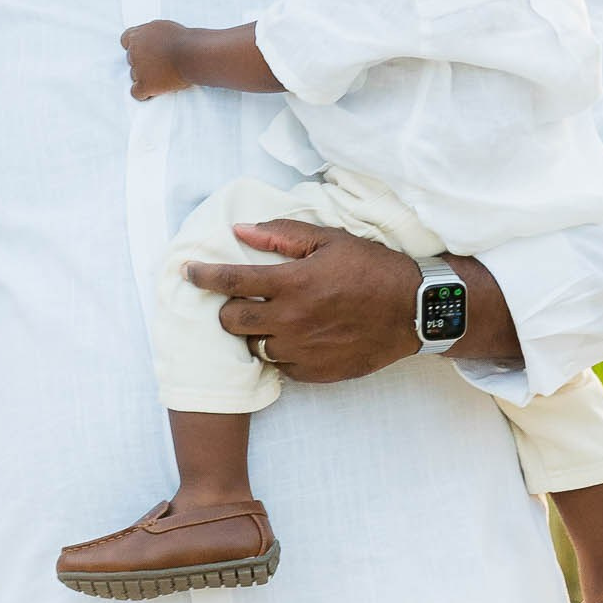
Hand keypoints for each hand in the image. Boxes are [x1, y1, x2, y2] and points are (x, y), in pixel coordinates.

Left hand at [121, 20, 201, 101]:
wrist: (192, 54)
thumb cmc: (184, 40)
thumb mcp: (163, 27)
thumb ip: (150, 34)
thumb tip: (148, 40)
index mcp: (138, 35)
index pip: (126, 40)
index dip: (134, 47)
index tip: (144, 51)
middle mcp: (134, 51)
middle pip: (131, 60)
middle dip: (142, 62)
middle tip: (158, 65)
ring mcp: (138, 69)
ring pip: (134, 76)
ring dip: (145, 77)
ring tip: (162, 76)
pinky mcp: (145, 84)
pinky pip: (136, 93)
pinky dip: (144, 94)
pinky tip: (154, 91)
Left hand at [181, 220, 422, 384]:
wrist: (414, 311)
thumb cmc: (373, 269)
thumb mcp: (331, 240)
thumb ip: (282, 235)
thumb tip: (240, 230)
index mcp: (293, 282)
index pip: (230, 281)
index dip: (202, 276)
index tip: (188, 272)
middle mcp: (291, 319)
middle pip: (232, 321)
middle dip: (229, 309)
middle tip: (243, 300)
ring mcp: (301, 350)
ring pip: (254, 346)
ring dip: (257, 332)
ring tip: (276, 319)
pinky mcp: (312, 372)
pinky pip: (279, 365)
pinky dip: (281, 352)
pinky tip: (298, 338)